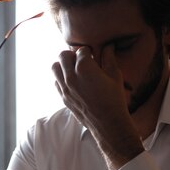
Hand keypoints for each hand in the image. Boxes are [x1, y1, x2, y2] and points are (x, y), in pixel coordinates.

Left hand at [52, 46, 143, 169]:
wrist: (107, 124)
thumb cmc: (114, 99)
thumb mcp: (115, 75)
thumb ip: (109, 57)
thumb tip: (108, 45)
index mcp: (84, 68)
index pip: (81, 50)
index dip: (88, 52)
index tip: (94, 56)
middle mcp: (70, 76)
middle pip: (63, 55)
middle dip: (72, 55)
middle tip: (82, 61)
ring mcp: (65, 88)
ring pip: (55, 67)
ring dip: (63, 65)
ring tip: (75, 70)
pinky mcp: (63, 97)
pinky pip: (56, 82)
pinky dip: (62, 79)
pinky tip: (73, 82)